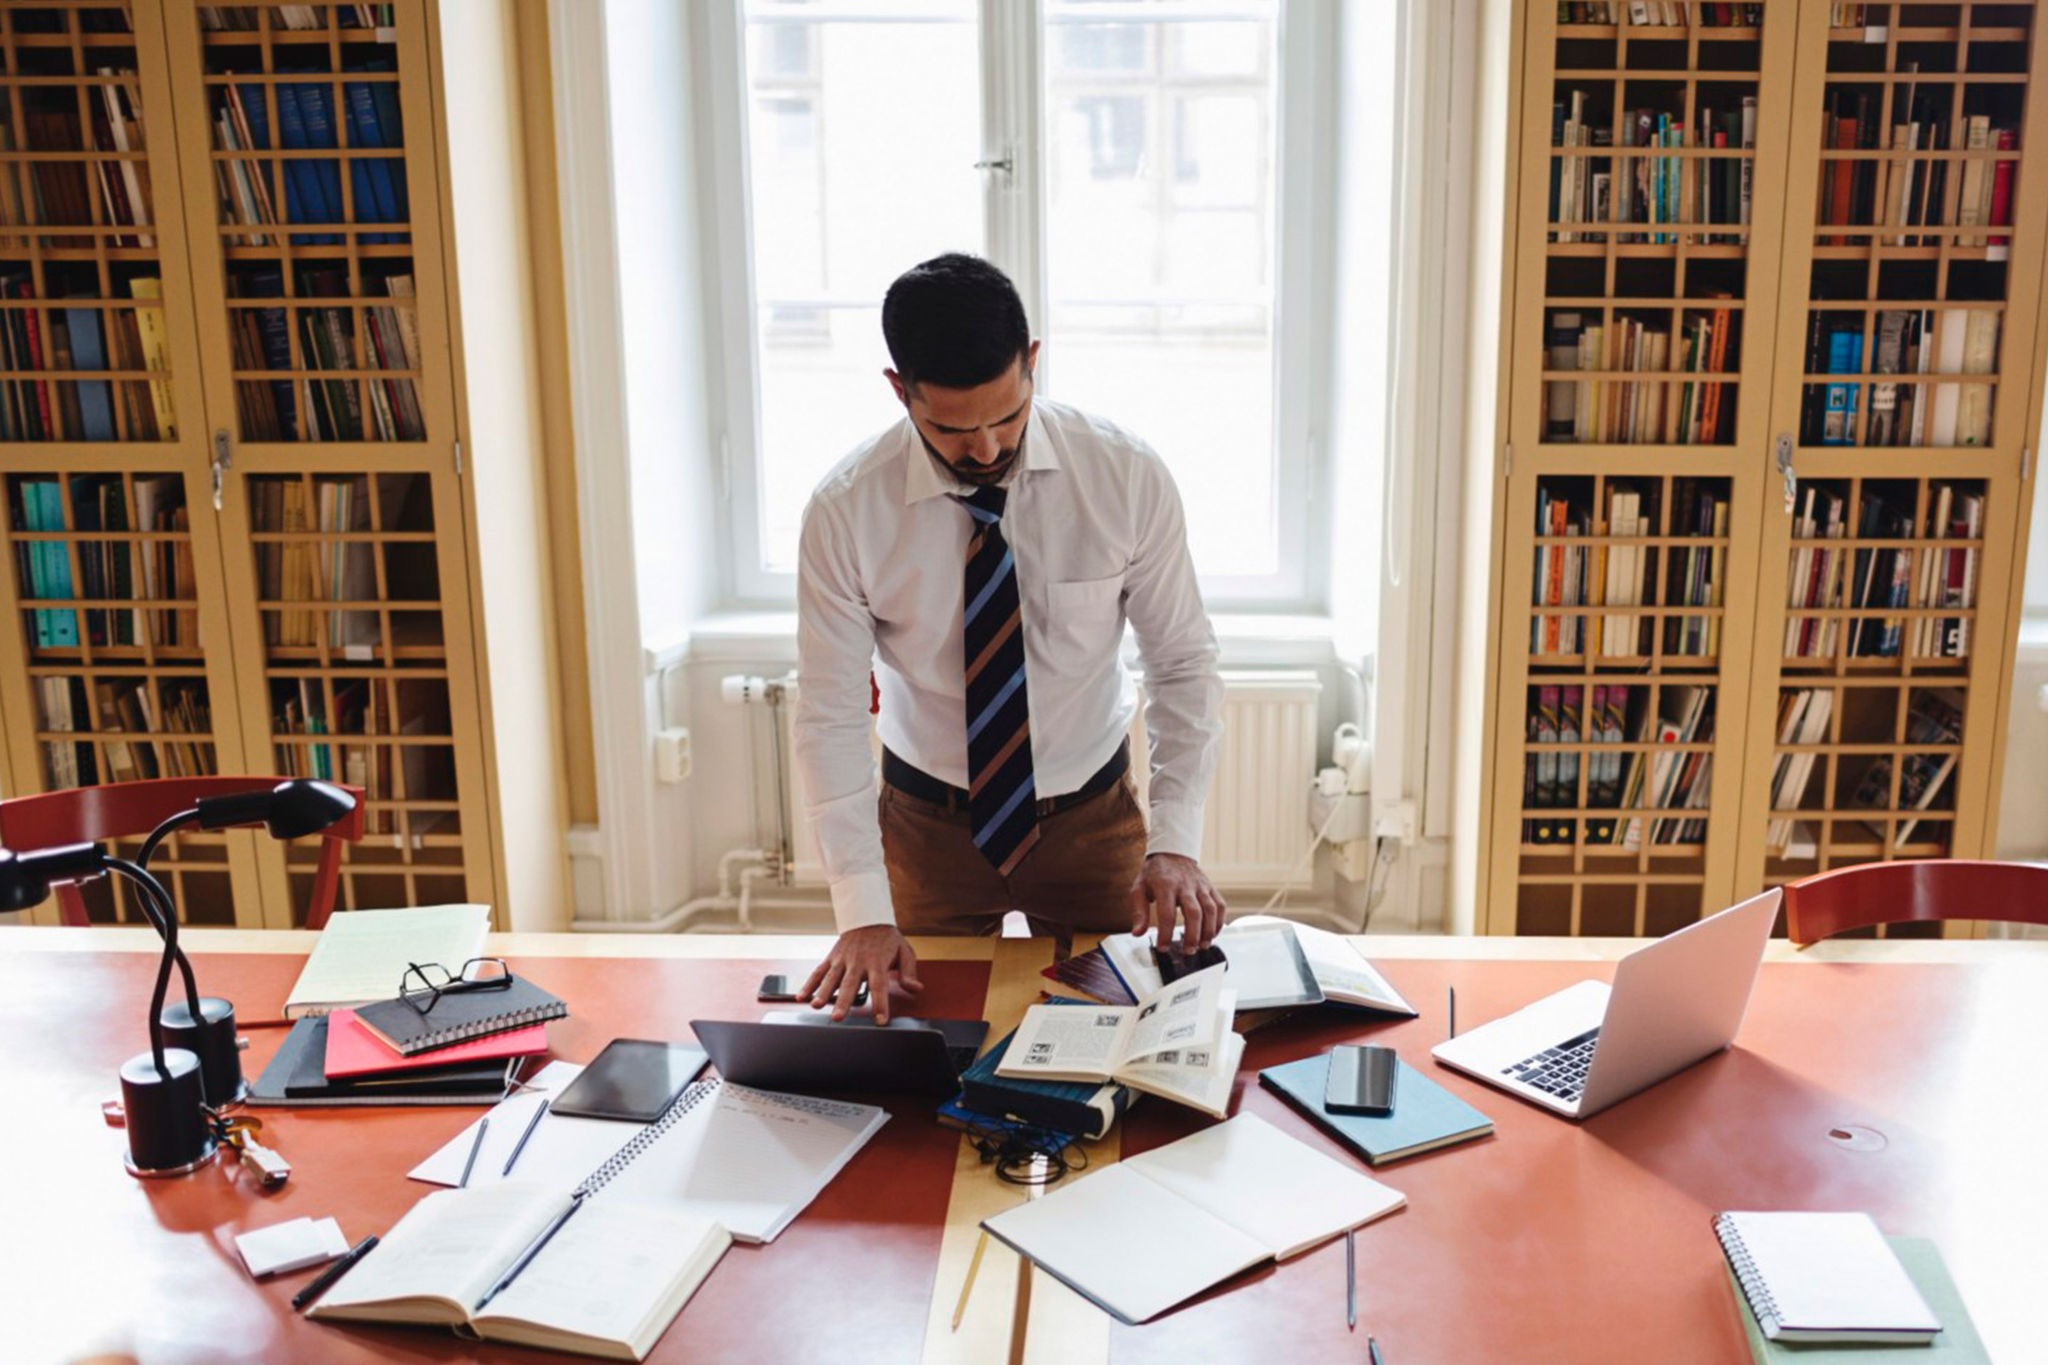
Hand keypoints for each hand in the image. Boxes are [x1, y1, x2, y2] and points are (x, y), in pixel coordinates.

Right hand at [800, 925, 923, 1022]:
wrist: (868, 917)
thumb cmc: (887, 939)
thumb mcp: (905, 952)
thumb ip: (909, 973)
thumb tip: (916, 989)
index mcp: (877, 963)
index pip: (879, 986)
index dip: (880, 1004)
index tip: (880, 1020)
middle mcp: (858, 962)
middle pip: (850, 984)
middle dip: (843, 1002)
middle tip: (838, 1017)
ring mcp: (842, 960)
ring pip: (831, 978)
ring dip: (823, 993)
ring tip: (816, 1006)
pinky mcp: (832, 958)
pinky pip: (818, 971)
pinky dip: (809, 984)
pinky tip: (802, 997)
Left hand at [1127, 853, 1226, 951]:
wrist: (1172, 852)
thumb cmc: (1154, 874)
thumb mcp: (1139, 888)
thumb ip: (1139, 911)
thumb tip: (1138, 933)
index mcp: (1165, 885)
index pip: (1167, 913)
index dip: (1166, 934)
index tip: (1163, 948)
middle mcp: (1186, 885)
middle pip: (1194, 913)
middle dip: (1192, 935)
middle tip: (1188, 951)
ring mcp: (1201, 886)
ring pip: (1210, 910)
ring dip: (1208, 931)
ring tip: (1202, 947)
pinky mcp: (1210, 887)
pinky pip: (1220, 905)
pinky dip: (1219, 922)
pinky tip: (1212, 934)